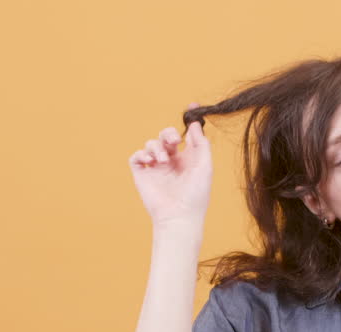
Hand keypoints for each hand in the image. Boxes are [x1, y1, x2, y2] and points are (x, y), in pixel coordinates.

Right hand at [128, 101, 212, 226]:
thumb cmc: (196, 194)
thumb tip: (194, 124)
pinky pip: (136, 156)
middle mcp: (171, 161)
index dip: (188, 121)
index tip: (192, 106)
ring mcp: (156, 168)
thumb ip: (201, 143)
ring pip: (151, 144)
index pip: (185, 135)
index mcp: (187, 159)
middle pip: (166, 136)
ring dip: (156, 147)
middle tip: (174, 141)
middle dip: (168, 133)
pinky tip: (150, 161)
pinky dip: (141, 154)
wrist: (179, 216)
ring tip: (162, 160)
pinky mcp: (142, 175)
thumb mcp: (205, 166)